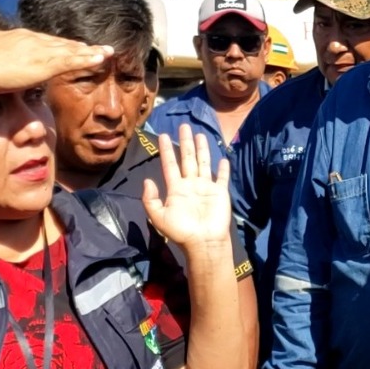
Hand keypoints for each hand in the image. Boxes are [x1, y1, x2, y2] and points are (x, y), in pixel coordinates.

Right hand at [0, 28, 112, 93]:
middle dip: (77, 46)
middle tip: (94, 48)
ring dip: (89, 51)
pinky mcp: (47, 63)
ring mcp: (40, 50)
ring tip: (106, 51)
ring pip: (71, 50)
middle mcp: (31, 39)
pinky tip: (101, 58)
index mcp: (16, 37)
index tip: (68, 46)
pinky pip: (72, 61)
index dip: (57, 45)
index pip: (42, 40)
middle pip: (60, 43)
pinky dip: (88, 59)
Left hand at [143, 124, 231, 248]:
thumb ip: (151, 199)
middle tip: (183, 126)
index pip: (170, 165)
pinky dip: (223, 169)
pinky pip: (221, 178)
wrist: (203, 242)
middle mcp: (190, 184)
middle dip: (185, 142)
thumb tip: (147, 181)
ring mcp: (206, 187)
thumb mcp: (159, 217)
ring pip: (203, 163)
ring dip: (202, 149)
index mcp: (176, 189)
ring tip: (199, 134)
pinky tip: (223, 159)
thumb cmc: (181, 231)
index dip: (167, 150)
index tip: (163, 136)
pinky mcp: (220, 192)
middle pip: (187, 159)